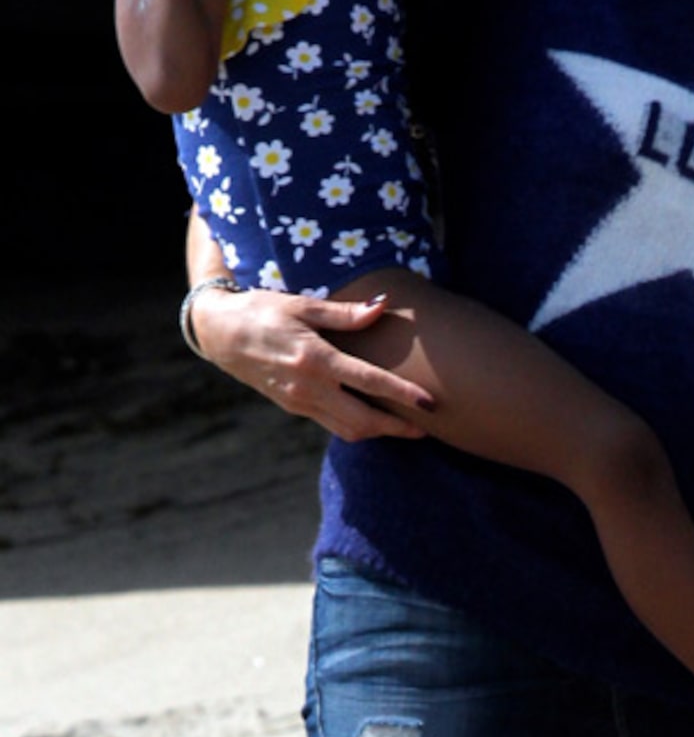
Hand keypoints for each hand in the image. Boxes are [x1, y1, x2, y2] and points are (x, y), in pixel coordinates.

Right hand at [191, 283, 432, 440]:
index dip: (403, 395)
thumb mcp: (303, 304)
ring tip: (407, 425)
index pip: (369, 383)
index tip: (430, 403)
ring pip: (347, 430)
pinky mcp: (293, 407)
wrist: (219, 333)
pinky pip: (331, 424)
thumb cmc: (263, 310)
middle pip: (362, 422)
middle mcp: (308, 388)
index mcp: (315, 360)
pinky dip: (357, 425)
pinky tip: (374, 417)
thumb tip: (383, 306)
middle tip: (427, 425)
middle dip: (397, 428)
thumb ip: (345, 313)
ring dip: (379, 431)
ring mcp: (299, 402)